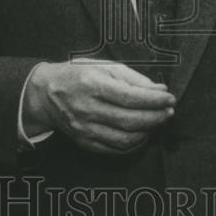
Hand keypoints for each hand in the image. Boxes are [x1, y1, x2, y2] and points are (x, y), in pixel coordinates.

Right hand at [22, 59, 175, 154]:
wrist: (46, 94)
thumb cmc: (77, 75)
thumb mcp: (103, 66)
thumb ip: (133, 78)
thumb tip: (159, 90)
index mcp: (91, 84)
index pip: (130, 97)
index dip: (154, 100)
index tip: (170, 98)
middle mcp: (86, 108)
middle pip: (129, 120)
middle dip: (155, 117)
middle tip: (168, 111)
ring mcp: (84, 128)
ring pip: (124, 139)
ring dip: (147, 132)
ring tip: (157, 122)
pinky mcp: (84, 142)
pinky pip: (114, 149)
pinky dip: (133, 144)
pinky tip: (141, 134)